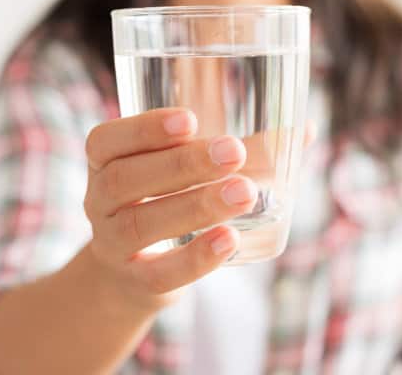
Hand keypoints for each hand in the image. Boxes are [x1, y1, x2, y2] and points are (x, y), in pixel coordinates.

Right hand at [82, 108, 256, 309]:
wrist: (131, 272)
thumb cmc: (167, 202)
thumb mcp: (186, 173)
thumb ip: (240, 152)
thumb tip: (303, 131)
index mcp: (106, 162)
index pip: (106, 141)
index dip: (144, 129)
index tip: (191, 119)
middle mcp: (98, 200)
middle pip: (126, 179)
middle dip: (183, 164)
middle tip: (235, 152)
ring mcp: (112, 244)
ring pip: (143, 224)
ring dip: (196, 206)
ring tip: (245, 193)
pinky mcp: (136, 282)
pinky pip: (159, 273)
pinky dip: (195, 258)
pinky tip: (229, 239)